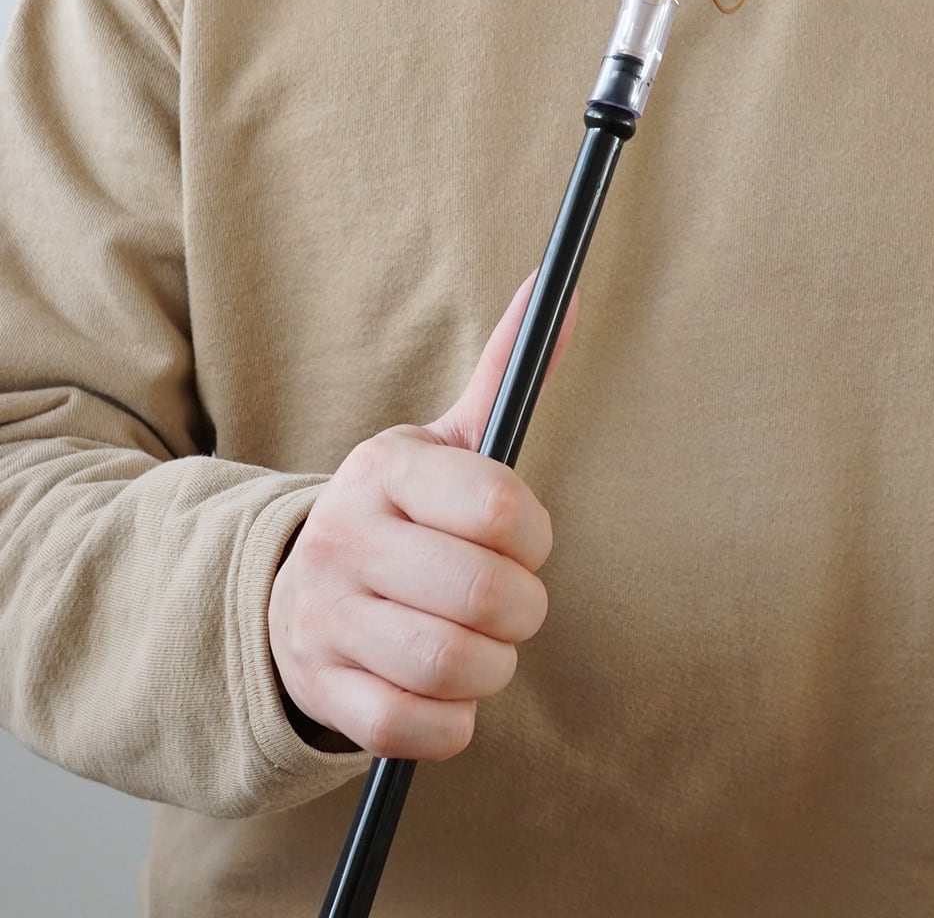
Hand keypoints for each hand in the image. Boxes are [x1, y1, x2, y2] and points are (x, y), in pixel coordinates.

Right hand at [267, 270, 577, 759]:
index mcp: (386, 469)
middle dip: (523, 609)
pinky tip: (447, 688)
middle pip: (485, 596)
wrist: (290, 591)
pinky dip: (454, 720)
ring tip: (483, 645)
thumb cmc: (399, 514)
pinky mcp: (323, 689)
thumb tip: (560, 289)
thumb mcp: (444, 441)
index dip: (534, 536)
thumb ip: (504, 370)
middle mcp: (346, 538)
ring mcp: (325, 618)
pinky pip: (417, 727)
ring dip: (493, 666)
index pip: (498, 508)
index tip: (525, 541)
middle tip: (512, 602)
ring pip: (453, 665)